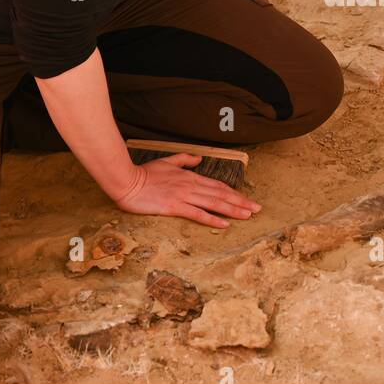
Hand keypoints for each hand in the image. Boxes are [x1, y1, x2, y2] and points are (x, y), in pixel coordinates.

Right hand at [112, 153, 261, 227]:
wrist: (127, 180)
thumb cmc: (144, 173)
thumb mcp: (167, 161)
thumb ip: (184, 160)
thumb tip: (199, 159)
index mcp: (190, 176)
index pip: (217, 185)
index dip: (233, 193)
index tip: (246, 199)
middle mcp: (191, 186)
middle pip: (221, 194)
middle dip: (241, 202)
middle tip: (257, 209)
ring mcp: (183, 196)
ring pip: (213, 203)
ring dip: (232, 209)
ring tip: (248, 215)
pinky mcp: (174, 207)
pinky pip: (197, 214)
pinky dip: (212, 219)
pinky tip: (224, 224)